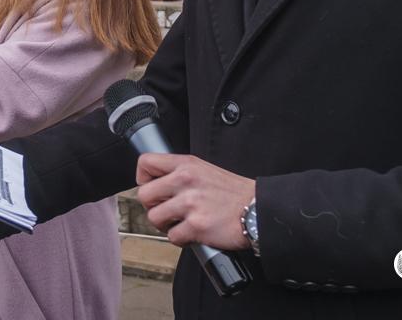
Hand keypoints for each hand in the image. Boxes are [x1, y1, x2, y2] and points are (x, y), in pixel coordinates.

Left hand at [136, 153, 254, 250]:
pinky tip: (193, 233)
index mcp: (186, 164)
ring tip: (181, 222)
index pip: (145, 162)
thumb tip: (157, 183)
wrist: (257, 209)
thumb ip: (180, 173)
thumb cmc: (233, 193)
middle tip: (168, 210)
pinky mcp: (196, 226)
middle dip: (153, 206)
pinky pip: (172, 237)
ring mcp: (190, 203)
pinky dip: (181, 239)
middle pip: (144, 195)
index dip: (143, 178)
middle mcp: (185, 180)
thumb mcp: (204, 169)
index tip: (153, 188)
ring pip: (154, 218)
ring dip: (166, 225)